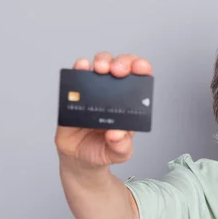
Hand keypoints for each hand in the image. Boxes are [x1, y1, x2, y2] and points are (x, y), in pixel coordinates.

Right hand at [54, 52, 151, 168]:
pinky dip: (80, 67)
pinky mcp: (76, 93)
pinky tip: (81, 66)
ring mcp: (95, 90)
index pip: (141, 80)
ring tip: (101, 69)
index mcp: (131, 105)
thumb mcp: (119, 153)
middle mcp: (115, 93)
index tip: (139, 67)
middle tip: (117, 70)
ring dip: (102, 60)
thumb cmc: (103, 151)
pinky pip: (78, 75)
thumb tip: (117, 133)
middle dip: (122, 62)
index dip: (142, 68)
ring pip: (101, 64)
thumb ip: (121, 146)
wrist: (79, 158)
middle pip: (122, 66)